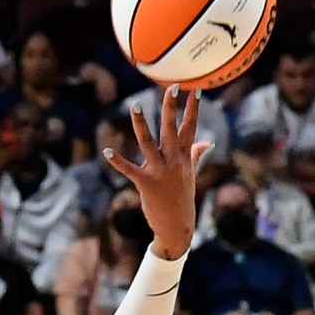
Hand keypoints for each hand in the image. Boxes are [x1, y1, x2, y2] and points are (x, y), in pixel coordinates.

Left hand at [104, 84, 206, 256]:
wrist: (178, 227)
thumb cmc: (182, 199)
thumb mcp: (191, 175)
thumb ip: (196, 156)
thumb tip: (207, 143)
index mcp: (184, 157)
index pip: (190, 128)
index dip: (193, 109)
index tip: (196, 90)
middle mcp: (173, 161)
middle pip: (172, 128)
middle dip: (172, 107)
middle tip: (173, 87)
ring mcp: (159, 171)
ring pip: (148, 142)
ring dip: (140, 124)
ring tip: (135, 106)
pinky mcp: (145, 183)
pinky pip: (129, 169)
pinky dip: (117, 161)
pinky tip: (107, 151)